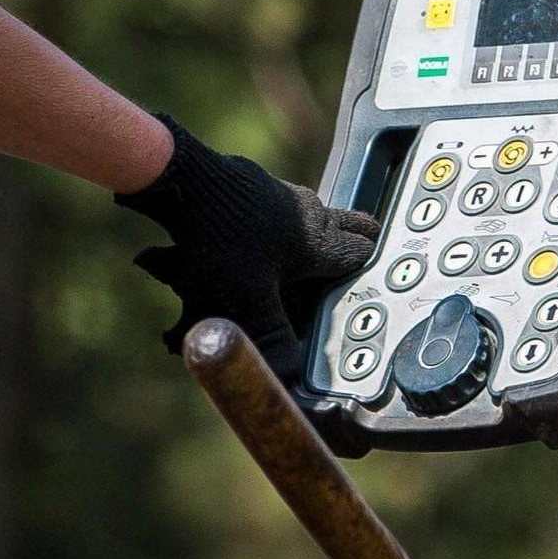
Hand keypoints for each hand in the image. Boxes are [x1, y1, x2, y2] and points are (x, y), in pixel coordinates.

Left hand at [121, 116, 379, 369]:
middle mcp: (310, 213)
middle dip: (358, 242)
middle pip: (351, 226)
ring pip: (319, 215)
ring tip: (312, 255)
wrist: (187, 182)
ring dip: (321, 232)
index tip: (371, 284)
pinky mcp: (259, 185)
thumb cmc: (220, 239)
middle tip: (360, 257)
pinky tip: (266, 236)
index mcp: (318, 241)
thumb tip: (290, 376)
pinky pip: (288, 206)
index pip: (362, 253)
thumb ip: (271, 337)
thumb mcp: (246, 298)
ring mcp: (285, 194)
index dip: (367, 272)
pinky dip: (290, 221)